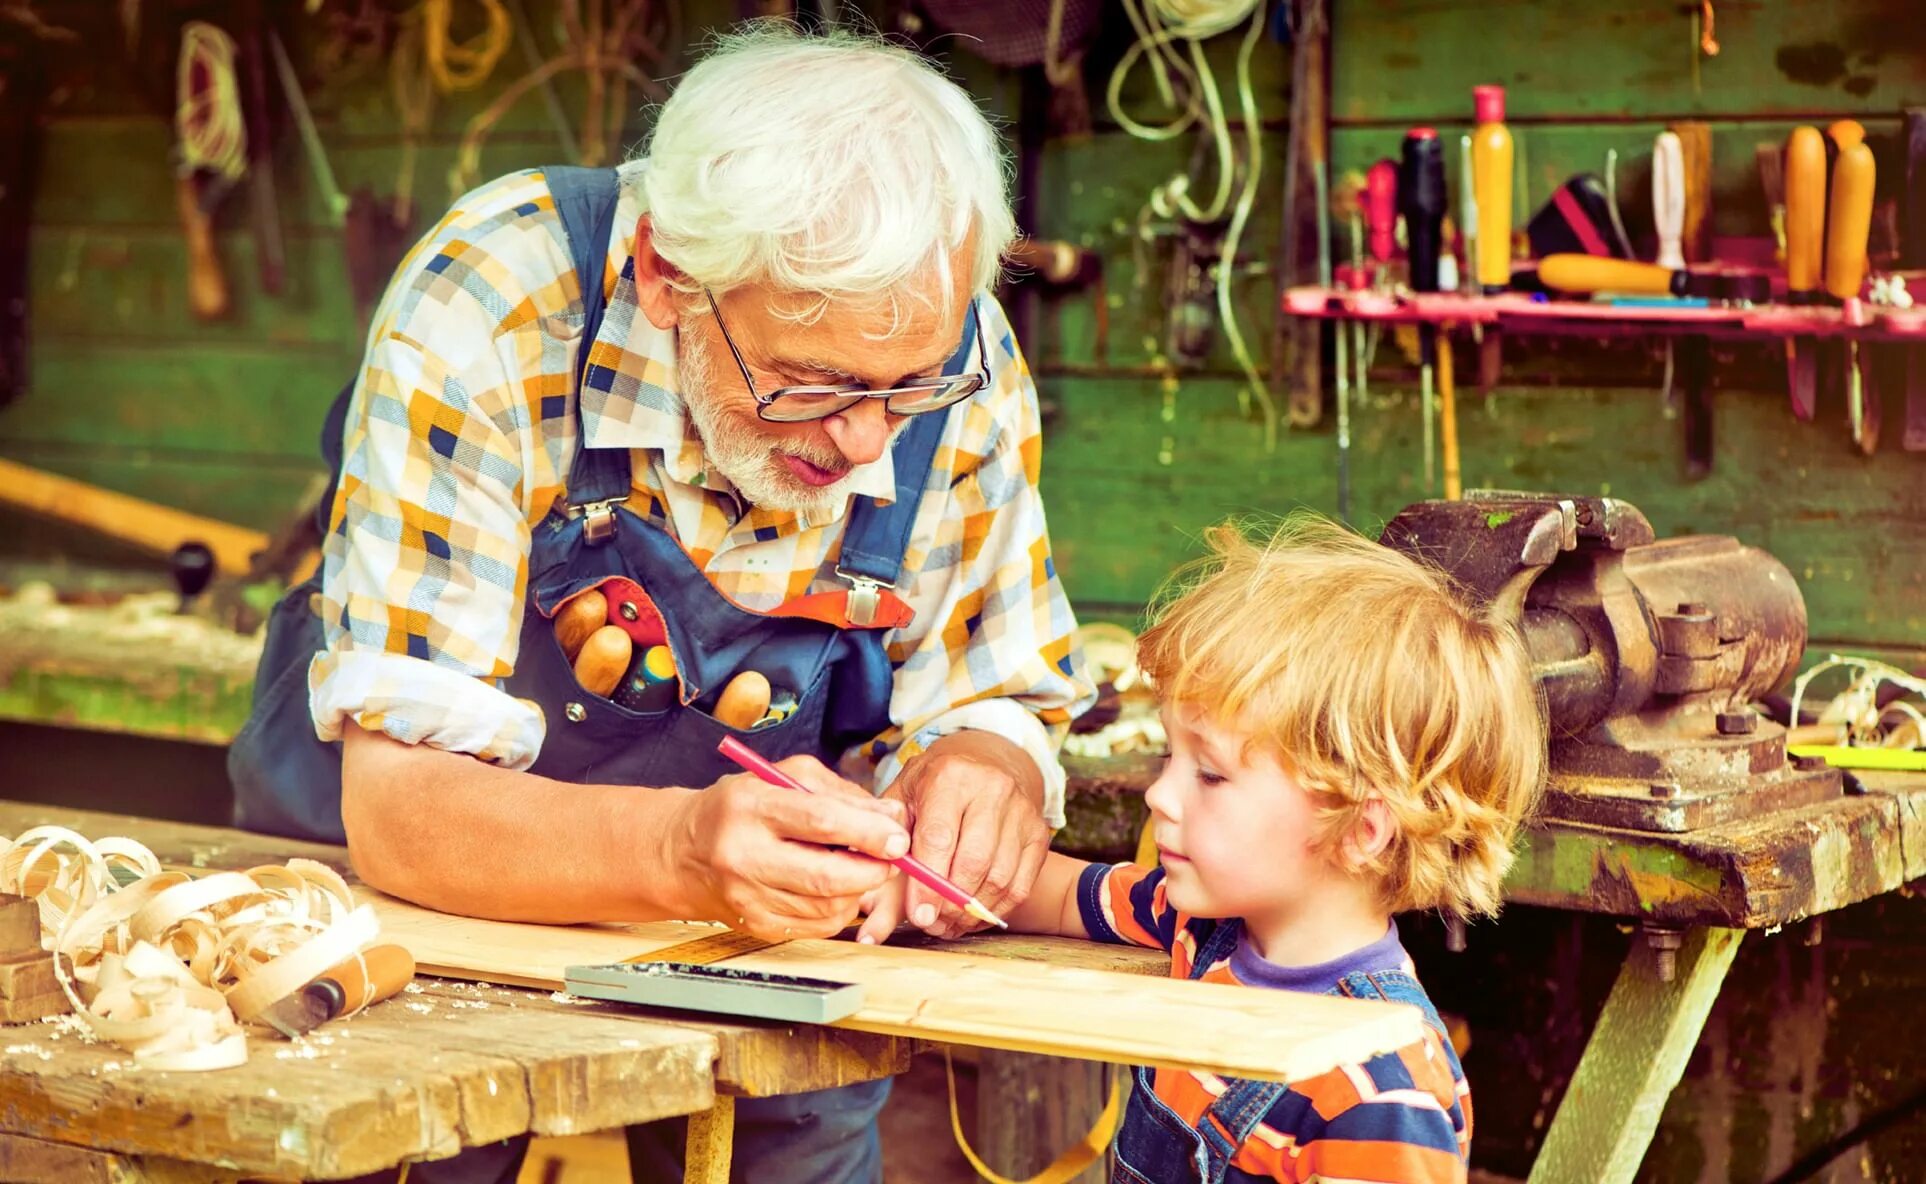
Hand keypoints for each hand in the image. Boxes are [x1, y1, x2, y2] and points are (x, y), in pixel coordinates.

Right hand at [673, 756, 908, 942]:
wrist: (685, 853)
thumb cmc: (740, 808)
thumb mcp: (781, 778)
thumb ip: (839, 792)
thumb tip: (890, 816)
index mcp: (751, 808)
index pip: (821, 822)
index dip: (868, 832)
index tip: (898, 837)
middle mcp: (745, 856)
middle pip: (826, 876)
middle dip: (873, 870)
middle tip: (892, 858)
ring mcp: (748, 898)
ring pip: (827, 906)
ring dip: (859, 890)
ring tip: (860, 867)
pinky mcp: (757, 926)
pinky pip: (817, 926)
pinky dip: (839, 909)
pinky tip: (835, 889)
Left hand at [857, 731, 1048, 941]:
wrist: (984, 761)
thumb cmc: (933, 788)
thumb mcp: (903, 804)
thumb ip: (888, 855)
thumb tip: (874, 918)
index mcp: (949, 777)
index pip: (939, 838)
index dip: (928, 884)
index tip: (919, 916)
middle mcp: (992, 789)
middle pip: (974, 862)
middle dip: (950, 903)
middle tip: (932, 923)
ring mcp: (1021, 811)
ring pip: (1000, 878)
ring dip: (972, 911)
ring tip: (948, 921)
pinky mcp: (1039, 833)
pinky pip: (1020, 886)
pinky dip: (995, 909)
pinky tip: (973, 914)